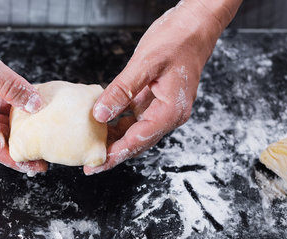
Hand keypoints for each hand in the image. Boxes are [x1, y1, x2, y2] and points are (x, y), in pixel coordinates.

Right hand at [0, 0, 46, 173]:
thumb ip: (10, 85)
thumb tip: (34, 105)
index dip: (15, 159)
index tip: (36, 168)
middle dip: (21, 149)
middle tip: (46, 156)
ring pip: (1, 124)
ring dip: (20, 130)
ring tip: (43, 138)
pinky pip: (1, 106)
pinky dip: (17, 109)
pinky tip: (34, 111)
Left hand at [86, 0, 241, 174]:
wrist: (196, 24)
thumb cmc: (177, 39)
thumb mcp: (144, 63)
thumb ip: (121, 91)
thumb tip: (99, 114)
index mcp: (170, 111)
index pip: (138, 140)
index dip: (115, 154)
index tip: (96, 166)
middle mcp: (169, 115)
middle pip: (138, 142)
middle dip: (114, 154)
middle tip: (90, 165)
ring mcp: (164, 109)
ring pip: (136, 132)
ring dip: (115, 140)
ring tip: (93, 147)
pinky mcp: (157, 101)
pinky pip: (136, 119)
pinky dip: (119, 124)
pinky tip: (103, 124)